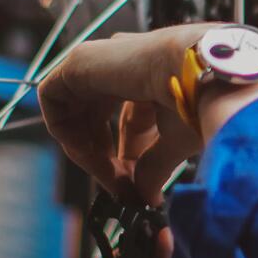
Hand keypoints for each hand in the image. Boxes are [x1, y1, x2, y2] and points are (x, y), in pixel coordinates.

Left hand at [39, 24, 213, 202]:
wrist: (204, 73)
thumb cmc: (204, 100)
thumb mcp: (177, 141)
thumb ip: (155, 167)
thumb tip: (147, 197)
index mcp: (154, 76)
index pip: (128, 122)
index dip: (128, 158)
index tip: (134, 187)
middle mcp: (126, 65)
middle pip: (98, 118)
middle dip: (106, 157)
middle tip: (119, 186)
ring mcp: (101, 60)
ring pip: (74, 111)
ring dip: (86, 150)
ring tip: (107, 174)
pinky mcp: (78, 62)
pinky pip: (53, 99)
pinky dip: (63, 130)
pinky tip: (88, 152)